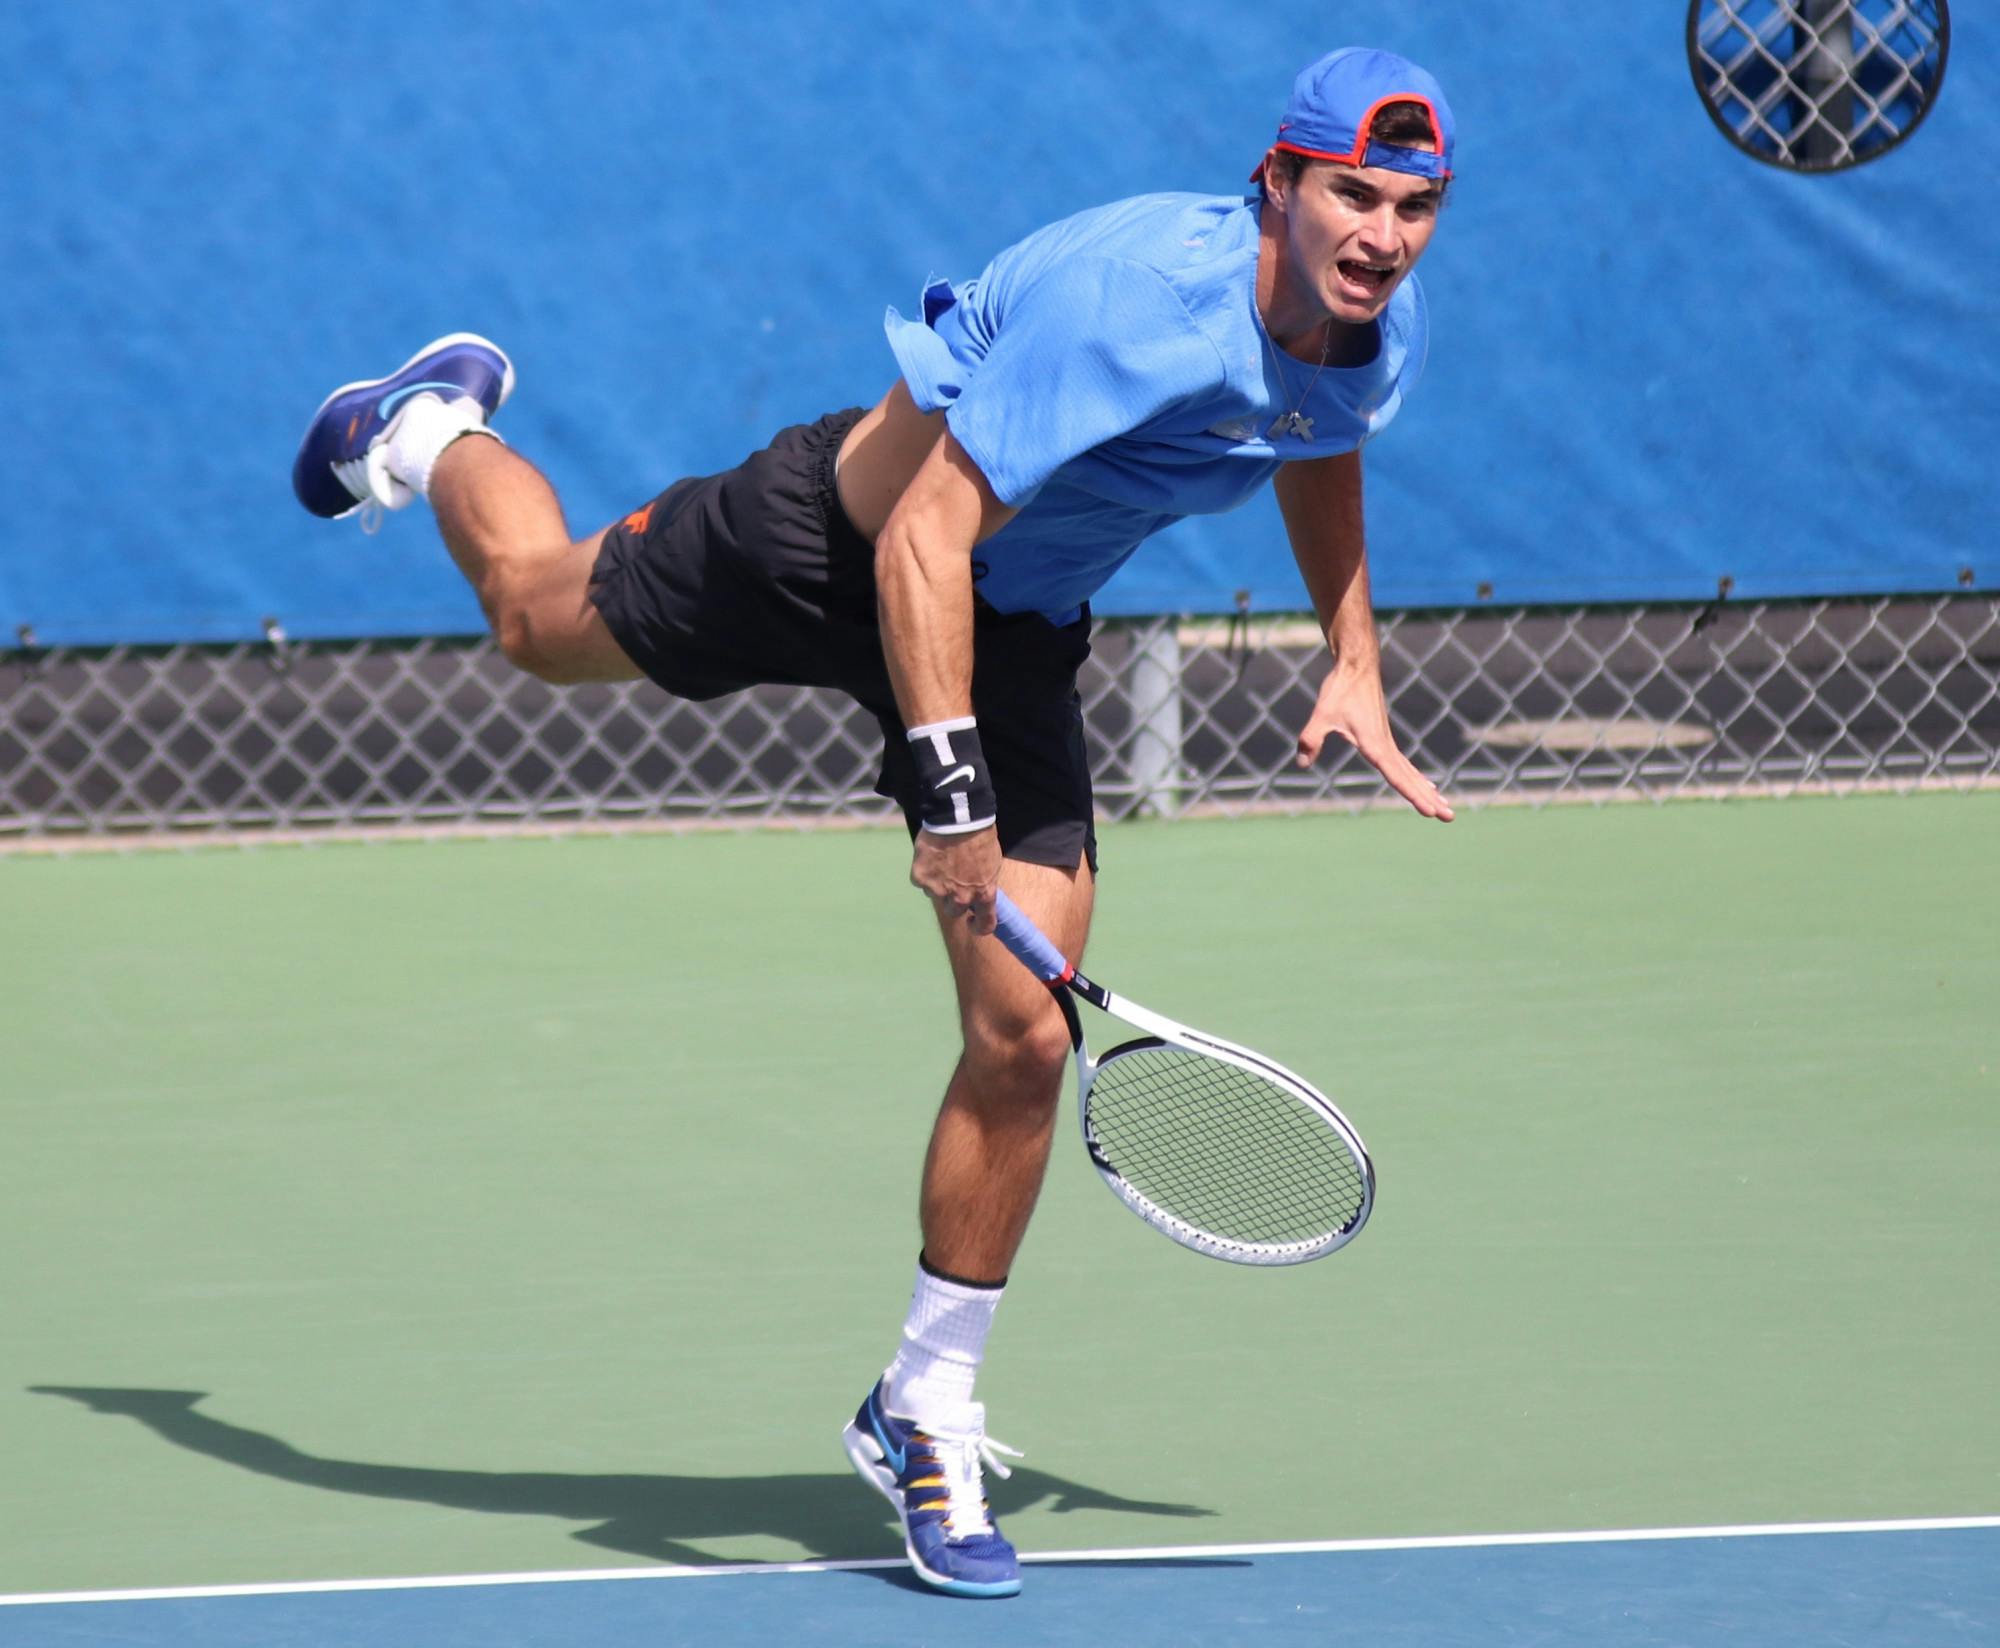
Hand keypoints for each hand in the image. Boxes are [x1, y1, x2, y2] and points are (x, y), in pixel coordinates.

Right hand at [911, 825, 1002, 933]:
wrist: (958, 818)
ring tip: (942, 860)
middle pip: (954, 911)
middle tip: (952, 880)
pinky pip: (920, 881)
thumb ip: (983, 883)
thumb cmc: (980, 836)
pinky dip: (924, 871)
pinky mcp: (921, 878)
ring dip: (937, 883)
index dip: (979, 927)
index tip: (972, 921)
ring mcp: (939, 890)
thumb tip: (978, 893)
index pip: (986, 924)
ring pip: (935, 895)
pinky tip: (931, 856)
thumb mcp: (992, 863)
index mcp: (984, 893)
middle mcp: (962, 897)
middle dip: (953, 899)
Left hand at [1296, 665, 1454, 820]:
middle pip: (1411, 779)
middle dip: (1429, 800)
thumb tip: (1302, 763)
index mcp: (1375, 745)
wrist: (1356, 667)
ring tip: (1445, 807)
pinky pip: (1404, 764)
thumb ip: (1311, 740)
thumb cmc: (1340, 690)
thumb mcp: (1321, 716)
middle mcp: (1385, 746)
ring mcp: (1386, 742)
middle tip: (1450, 818)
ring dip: (1426, 791)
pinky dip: (1416, 777)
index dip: (1413, 796)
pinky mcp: (1383, 738)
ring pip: (1410, 772)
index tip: (1430, 811)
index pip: (1398, 777)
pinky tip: (1428, 785)